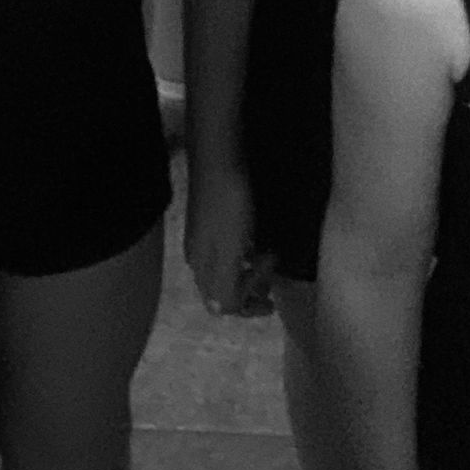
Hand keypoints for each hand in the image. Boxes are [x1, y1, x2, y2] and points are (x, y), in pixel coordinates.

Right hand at [184, 167, 273, 315]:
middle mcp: (197, 258)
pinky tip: (254, 245)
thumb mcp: (230, 248)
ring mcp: (201, 238)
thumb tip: (225, 311)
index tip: (271, 293)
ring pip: (223, 272)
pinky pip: (225, 252)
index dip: (248, 306)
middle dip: (246, 296)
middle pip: (219, 292)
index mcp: (202, 267)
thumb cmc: (229, 204)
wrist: (218, 158)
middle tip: (271, 290)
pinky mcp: (209, 221)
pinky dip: (242, 258)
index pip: (222, 305)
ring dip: (246, 277)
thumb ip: (226, 282)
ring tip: (267, 266)